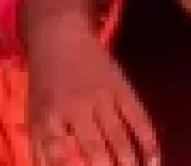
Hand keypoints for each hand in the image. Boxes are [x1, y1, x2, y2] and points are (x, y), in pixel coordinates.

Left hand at [26, 21, 158, 165]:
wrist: (61, 37)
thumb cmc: (46, 82)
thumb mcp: (34, 111)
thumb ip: (42, 146)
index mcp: (49, 114)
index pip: (57, 149)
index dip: (66, 164)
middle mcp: (76, 106)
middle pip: (94, 147)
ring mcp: (102, 97)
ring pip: (119, 136)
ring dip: (130, 163)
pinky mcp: (121, 89)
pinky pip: (138, 118)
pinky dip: (149, 141)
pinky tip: (155, 160)